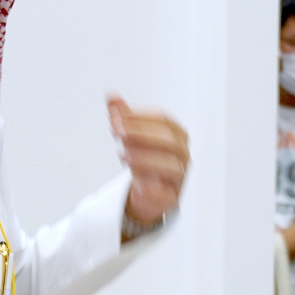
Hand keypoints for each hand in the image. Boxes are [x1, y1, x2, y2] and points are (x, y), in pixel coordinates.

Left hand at [110, 96, 189, 224]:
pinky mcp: (172, 198)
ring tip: (122, 154)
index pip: (164, 120)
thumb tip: (111, 96)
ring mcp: (180, 176)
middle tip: (118, 131)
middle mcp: (182, 154)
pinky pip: (165, 193)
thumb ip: (123, 115)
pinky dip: (150, 187)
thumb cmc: (144, 158)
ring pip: (170, 166)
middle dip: (142, 133)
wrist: (148, 192)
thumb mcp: (132, 136)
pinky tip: (134, 183)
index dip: (140, 117)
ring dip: (144, 158)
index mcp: (177, 134)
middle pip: (169, 140)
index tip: (118, 117)